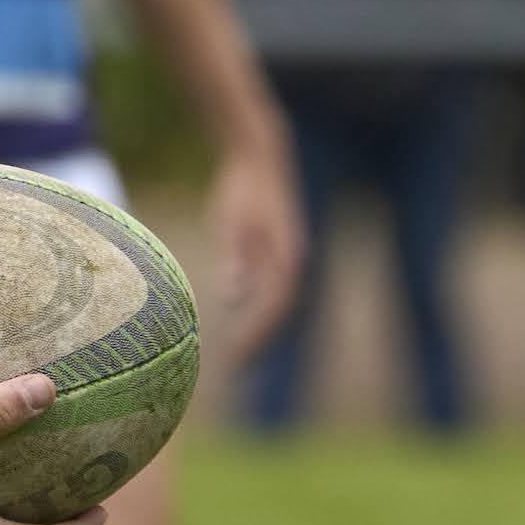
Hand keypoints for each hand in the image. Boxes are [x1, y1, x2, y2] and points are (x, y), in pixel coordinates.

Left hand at [202, 151, 303, 360]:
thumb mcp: (231, 221)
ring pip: (278, 303)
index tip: (239, 357)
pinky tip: (243, 322)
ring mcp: (288, 256)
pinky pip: (272, 290)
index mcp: (285, 256)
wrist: (260, 156)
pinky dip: (261, 310)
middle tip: (239, 367)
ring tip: (241, 353)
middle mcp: (293, 261)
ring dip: (263, 329)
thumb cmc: (242, 189)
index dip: (259, 334)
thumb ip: (235, 257)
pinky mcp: (279, 251)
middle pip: (280, 312)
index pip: (275, 308)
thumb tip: (233, 296)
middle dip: (262, 340)